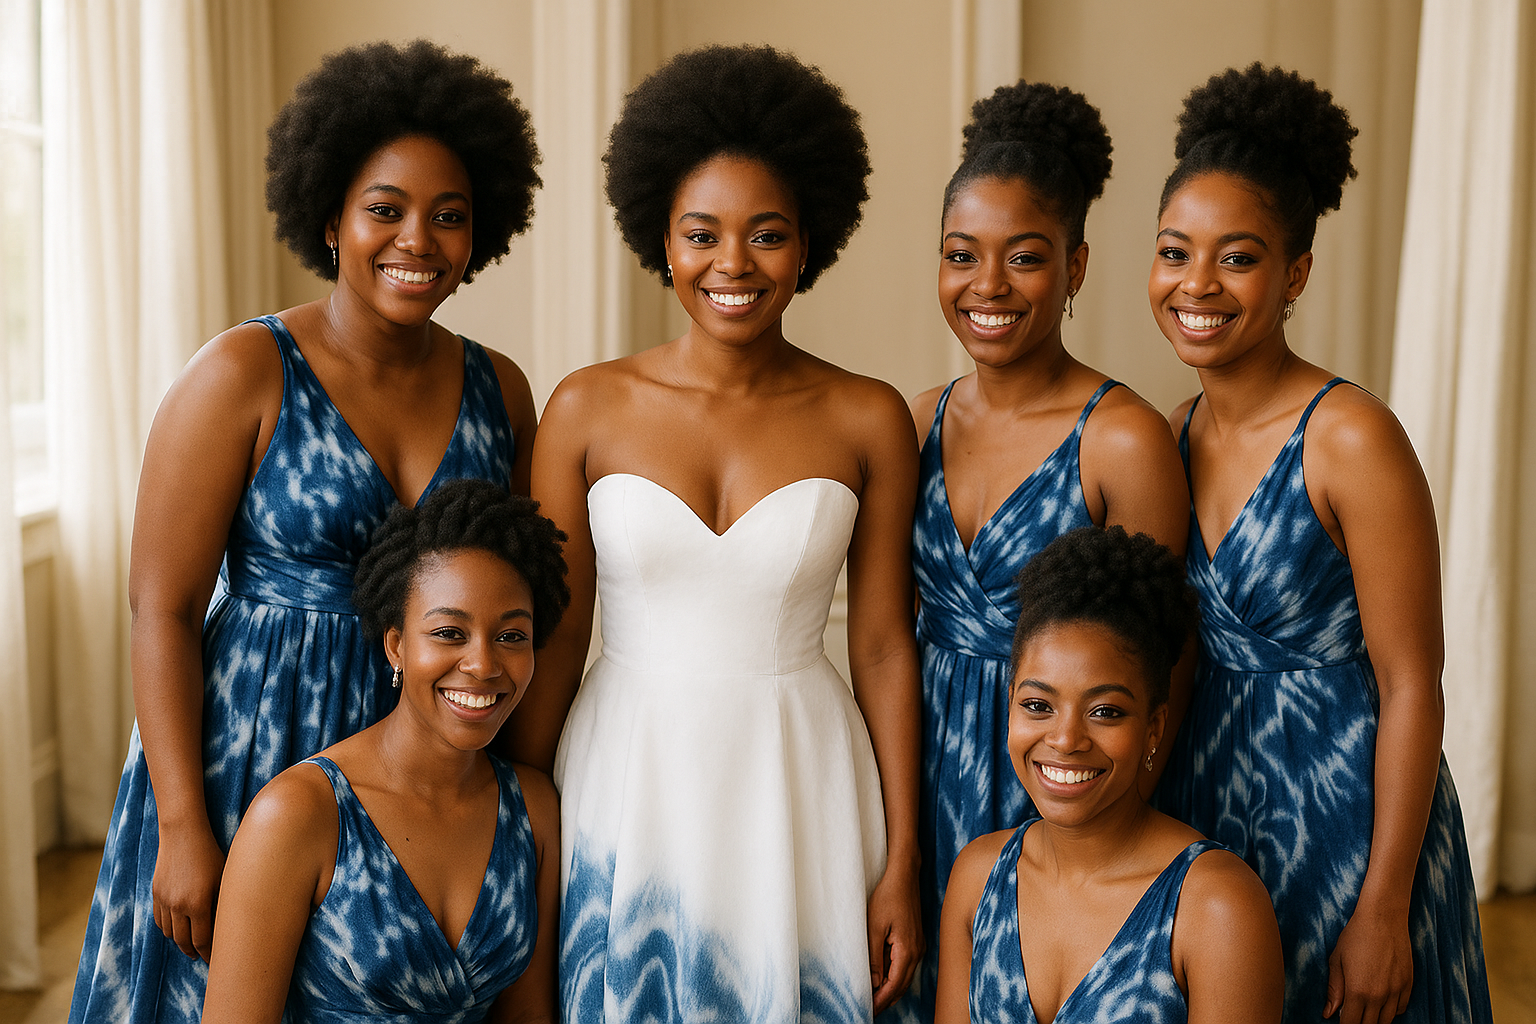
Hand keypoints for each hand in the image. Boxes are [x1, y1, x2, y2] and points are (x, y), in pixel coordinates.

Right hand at [152, 818, 226, 961]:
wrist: (182, 833)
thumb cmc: (210, 853)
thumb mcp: (223, 877)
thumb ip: (222, 903)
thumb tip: (226, 925)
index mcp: (198, 904)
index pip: (203, 940)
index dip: (209, 953)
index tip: (216, 959)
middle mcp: (178, 906)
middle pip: (184, 941)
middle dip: (194, 952)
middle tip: (203, 957)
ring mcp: (164, 900)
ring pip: (169, 933)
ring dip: (180, 942)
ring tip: (191, 945)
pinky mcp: (155, 893)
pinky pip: (159, 920)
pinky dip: (167, 929)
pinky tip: (177, 929)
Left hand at [867, 862, 922, 1013]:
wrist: (904, 876)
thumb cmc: (888, 896)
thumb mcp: (874, 926)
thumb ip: (874, 956)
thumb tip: (874, 982)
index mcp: (907, 950)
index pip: (894, 984)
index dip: (881, 1000)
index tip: (868, 1009)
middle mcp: (917, 951)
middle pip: (901, 985)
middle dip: (886, 999)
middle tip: (869, 1009)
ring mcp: (918, 946)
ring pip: (905, 976)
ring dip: (891, 989)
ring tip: (875, 998)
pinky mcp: (915, 940)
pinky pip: (906, 965)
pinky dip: (895, 976)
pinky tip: (884, 978)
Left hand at [1324, 899, 1412, 1023]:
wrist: (1383, 918)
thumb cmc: (1355, 936)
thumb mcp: (1337, 960)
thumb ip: (1334, 989)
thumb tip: (1328, 1013)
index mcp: (1357, 990)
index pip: (1351, 1023)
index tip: (1341, 1021)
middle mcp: (1379, 995)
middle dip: (1359, 1023)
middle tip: (1352, 1015)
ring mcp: (1396, 991)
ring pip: (1387, 1021)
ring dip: (1375, 1019)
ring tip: (1365, 1010)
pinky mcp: (1408, 984)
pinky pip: (1401, 1009)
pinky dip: (1391, 1011)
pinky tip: (1381, 1002)